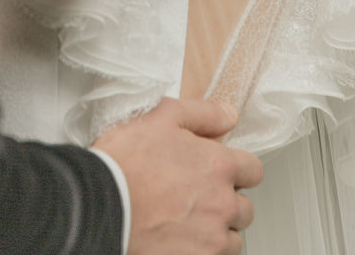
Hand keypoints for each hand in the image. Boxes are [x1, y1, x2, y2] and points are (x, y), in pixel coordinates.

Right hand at [95, 98, 260, 254]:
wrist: (101, 201)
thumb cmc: (126, 159)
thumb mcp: (163, 116)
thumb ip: (204, 114)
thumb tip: (230, 115)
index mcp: (218, 166)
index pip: (254, 171)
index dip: (237, 168)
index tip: (220, 170)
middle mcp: (222, 204)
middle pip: (245, 209)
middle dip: (227, 201)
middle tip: (197, 196)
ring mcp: (211, 238)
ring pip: (233, 240)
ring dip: (217, 231)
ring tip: (188, 220)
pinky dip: (201, 250)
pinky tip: (179, 238)